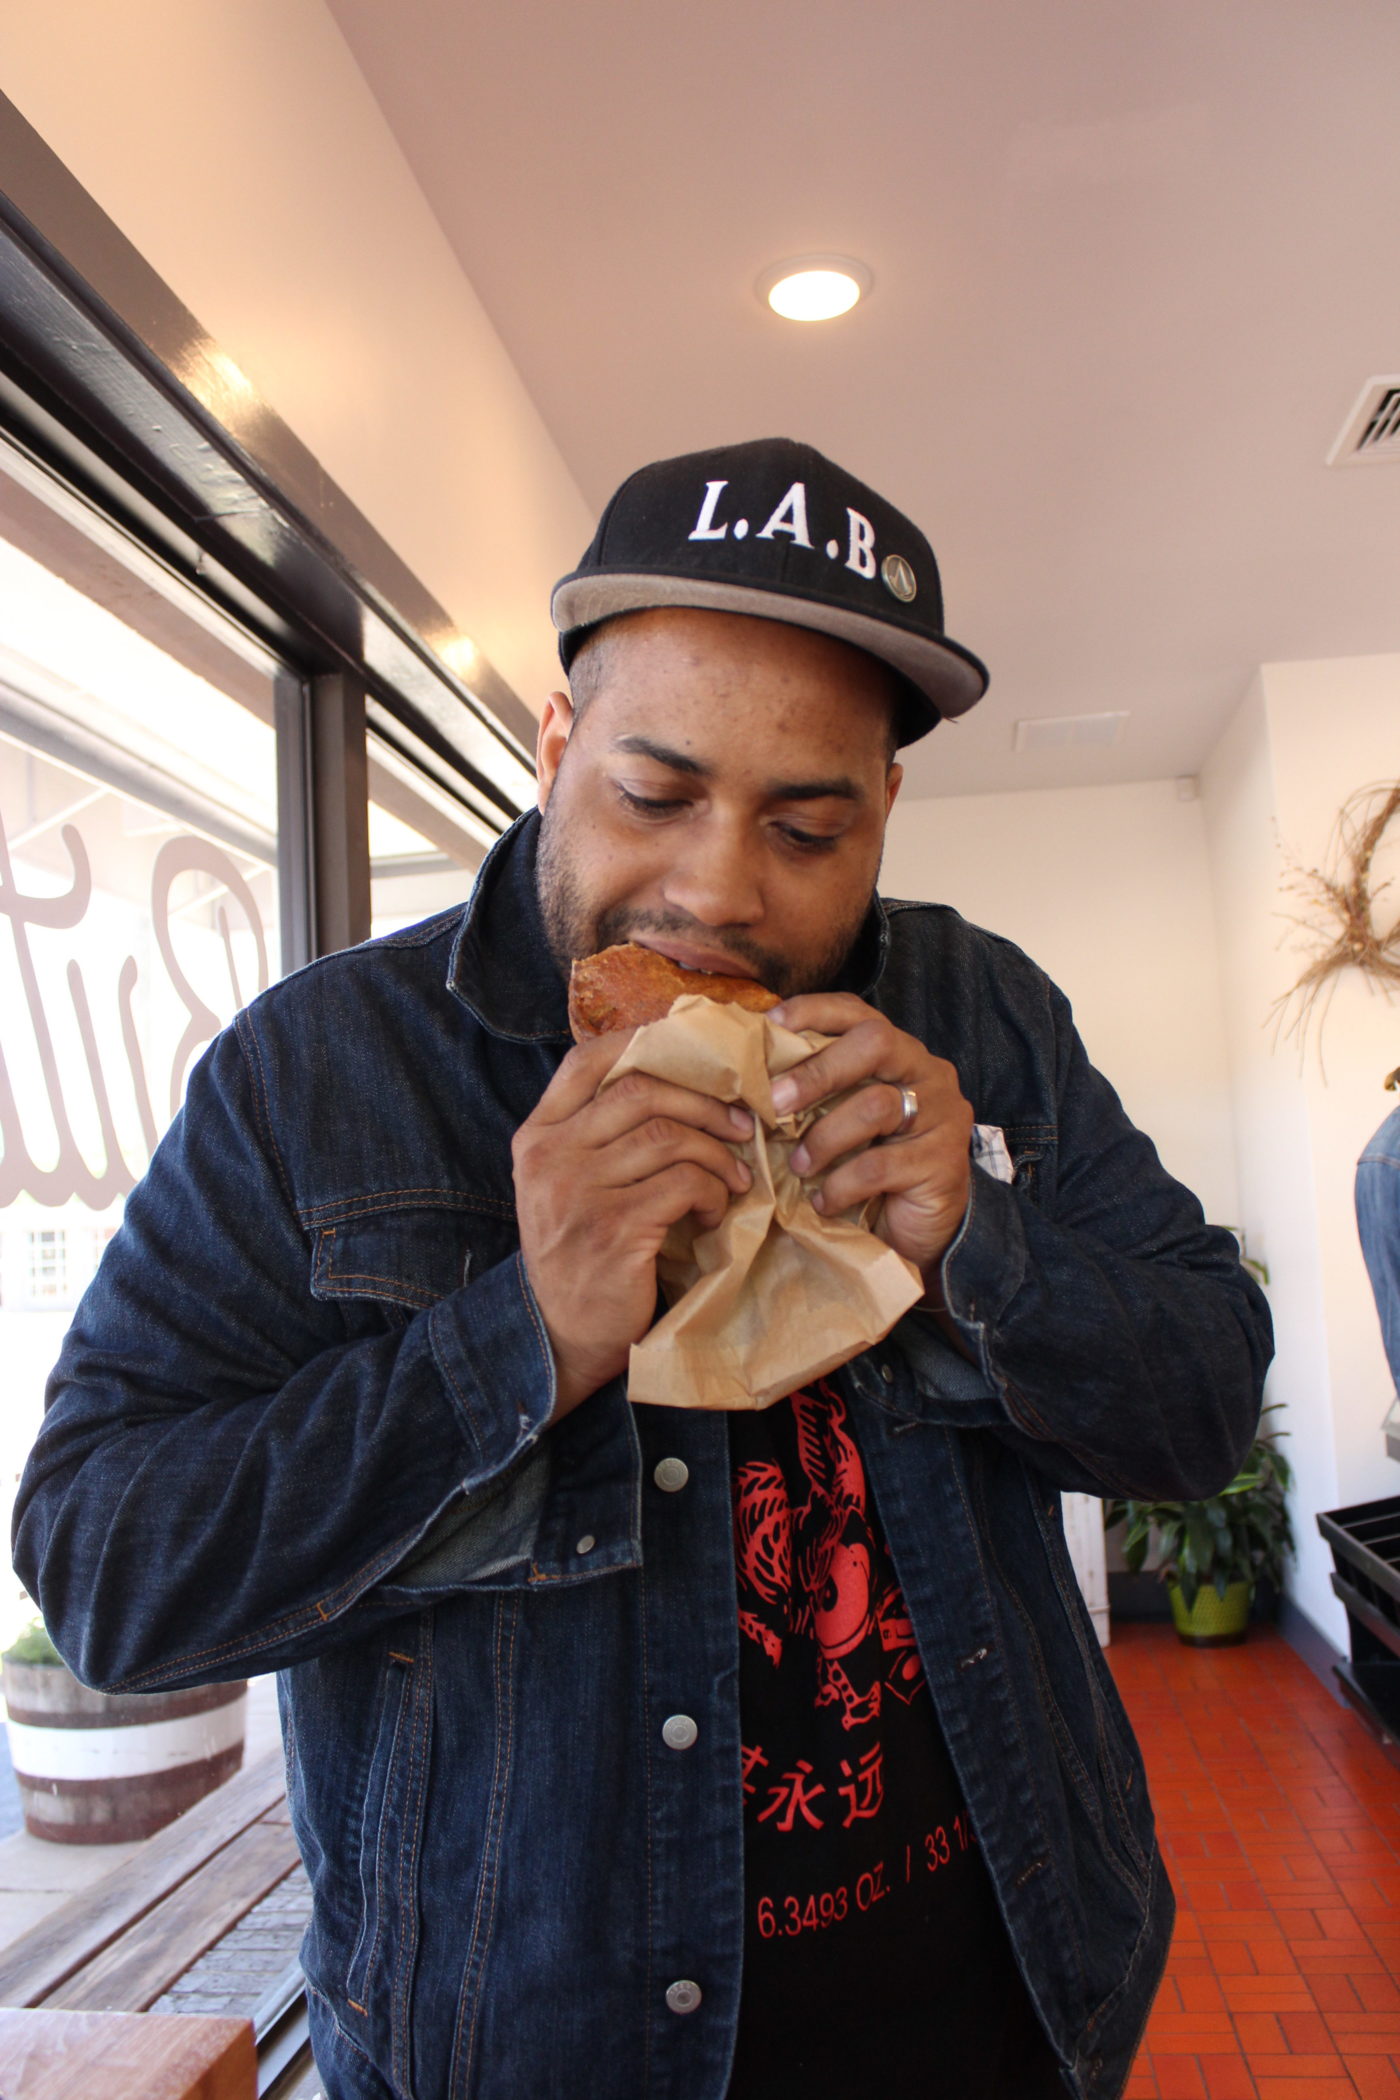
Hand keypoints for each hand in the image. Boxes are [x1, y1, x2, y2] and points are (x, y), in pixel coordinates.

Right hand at [513, 1036, 754, 1416]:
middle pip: (640, 1090)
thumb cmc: (580, 1253)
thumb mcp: (569, 1185)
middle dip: (704, 1103)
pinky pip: (683, 1183)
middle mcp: (549, 1156)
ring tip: (734, 1178)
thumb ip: (599, 1135)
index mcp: (537, 1136)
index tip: (694, 1054)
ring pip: (669, 1136)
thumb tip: (679, 1082)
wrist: (562, 1336)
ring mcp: (577, 1192)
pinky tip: (714, 1211)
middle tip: (742, 1125)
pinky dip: (712, 1192)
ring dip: (716, 1154)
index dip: (644, 1042)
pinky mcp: (613, 1229)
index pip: (586, 1061)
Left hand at [767, 994, 972, 1288]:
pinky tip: (824, 1201)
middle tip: (774, 1104)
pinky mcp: (942, 1162)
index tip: (770, 1027)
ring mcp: (941, 1114)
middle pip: (875, 1043)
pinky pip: (878, 1166)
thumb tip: (752, 1078)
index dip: (813, 1011)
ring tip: (799, 1166)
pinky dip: (840, 1184)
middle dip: (817, 1071)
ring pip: (874, 1106)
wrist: (921, 1228)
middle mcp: (927, 1072)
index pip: (858, 1011)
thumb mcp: (842, 1120)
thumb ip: (817, 1093)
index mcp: (899, 1052)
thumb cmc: (873, 1166)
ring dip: (824, 1138)